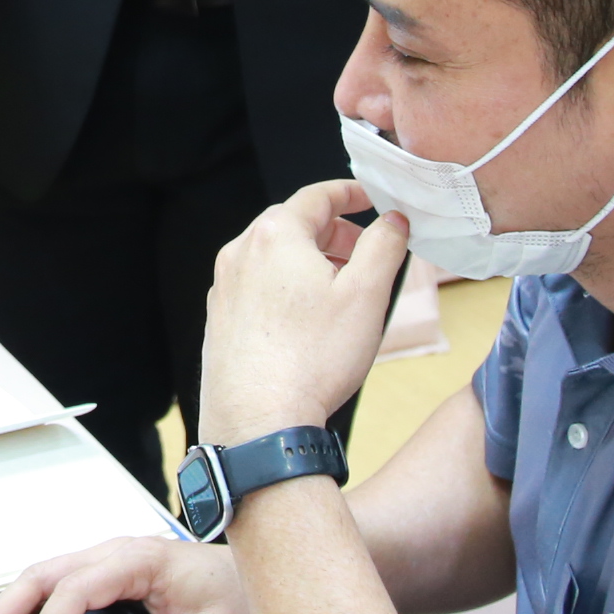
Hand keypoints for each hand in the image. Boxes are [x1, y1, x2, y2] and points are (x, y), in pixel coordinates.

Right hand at [0, 536, 252, 613]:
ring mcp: (109, 561)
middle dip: (6, 612)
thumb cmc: (238, 599)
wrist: (259, 578)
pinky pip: (58, 584)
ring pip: (43, 575)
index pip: (75, 589)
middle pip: (42, 574)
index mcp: (138, 560)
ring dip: (11, 608)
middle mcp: (116, 553)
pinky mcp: (108, 575)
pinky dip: (30, 607)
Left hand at [198, 179, 411, 445]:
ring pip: (274, 259)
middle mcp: (240, 254)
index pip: (316, 196)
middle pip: (293, 226)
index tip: (369, 198)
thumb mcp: (367, 294)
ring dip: (311, 264)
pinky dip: (286, 289)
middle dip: (334, 234)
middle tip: (365, 253)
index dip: (350, 193)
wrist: (258, 420)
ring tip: (342, 292)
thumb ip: (384, 245)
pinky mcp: (220, 321)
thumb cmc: (312, 358)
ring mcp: (224, 289)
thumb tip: (393, 221)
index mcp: (274, 235)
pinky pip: (258, 289)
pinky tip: (308, 322)